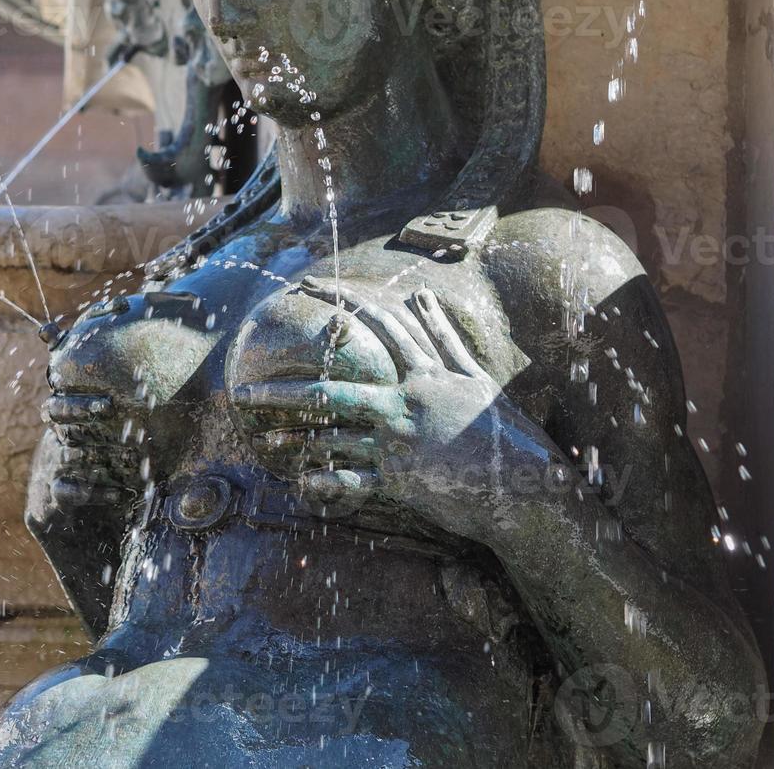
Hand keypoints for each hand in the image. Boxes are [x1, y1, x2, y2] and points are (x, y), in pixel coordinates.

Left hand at [231, 276, 552, 539]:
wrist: (525, 486)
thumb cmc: (503, 431)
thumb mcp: (474, 377)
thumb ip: (444, 336)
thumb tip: (421, 294)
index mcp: (426, 374)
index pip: (379, 327)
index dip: (342, 303)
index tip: (311, 286)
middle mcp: (407, 402)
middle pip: (337, 387)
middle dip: (288, 388)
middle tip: (247, 389)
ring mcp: (401, 442)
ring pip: (337, 434)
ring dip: (298, 437)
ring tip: (266, 438)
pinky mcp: (401, 480)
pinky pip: (353, 479)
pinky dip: (326, 480)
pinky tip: (300, 479)